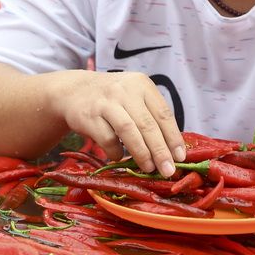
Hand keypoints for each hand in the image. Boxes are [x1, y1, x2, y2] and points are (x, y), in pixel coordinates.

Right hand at [50, 71, 184, 176]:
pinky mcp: (89, 115)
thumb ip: (151, 116)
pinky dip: (116, 152)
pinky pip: (107, 138)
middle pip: (147, 124)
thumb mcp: (134, 97)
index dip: (173, 137)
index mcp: (142, 84)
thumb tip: (172, 150)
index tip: (180, 156)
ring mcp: (106, 102)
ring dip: (141, 153)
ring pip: (129, 131)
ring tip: (149, 168)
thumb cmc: (113, 99)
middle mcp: (125, 90)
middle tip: (168, 170)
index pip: (163, 113)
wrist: (74, 91)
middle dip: (160, 150)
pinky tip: (119, 157)